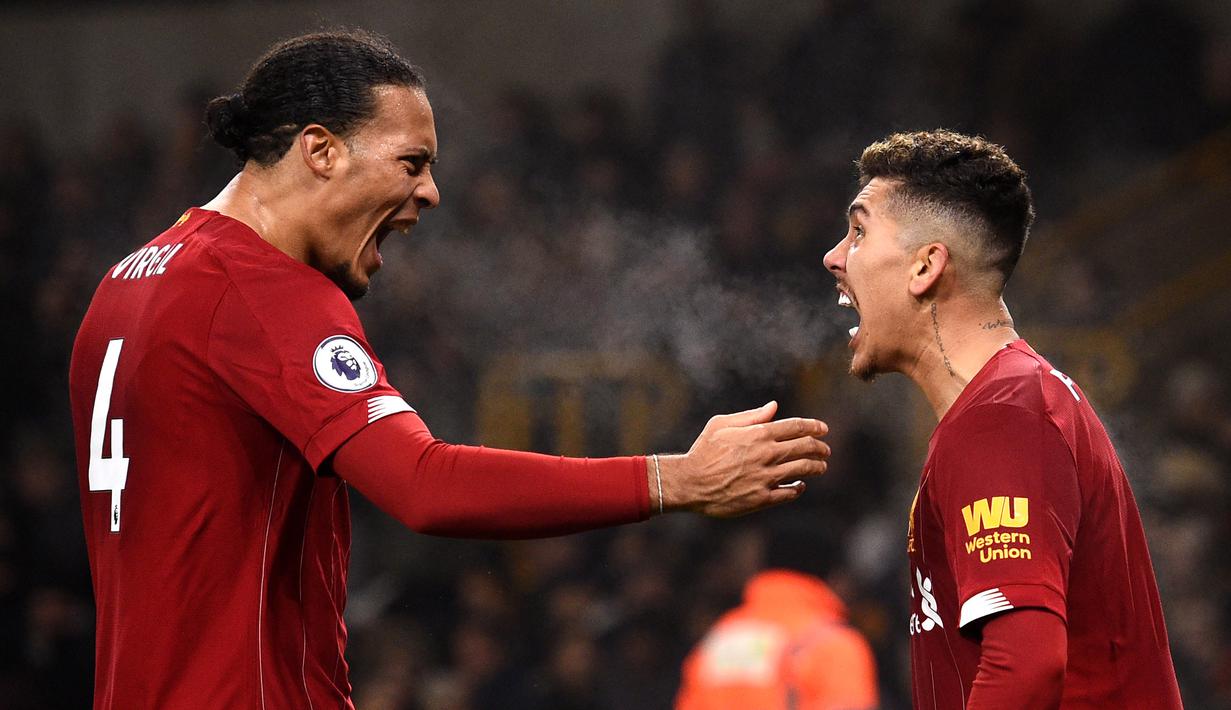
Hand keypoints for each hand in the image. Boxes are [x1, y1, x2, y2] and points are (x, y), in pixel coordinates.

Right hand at [654, 401, 829, 516]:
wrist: (690, 483)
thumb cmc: (704, 451)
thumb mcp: (721, 425)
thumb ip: (751, 416)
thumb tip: (774, 407)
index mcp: (758, 434)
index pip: (796, 427)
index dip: (814, 427)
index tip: (823, 429)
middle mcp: (766, 455)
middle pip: (805, 447)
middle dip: (820, 448)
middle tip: (825, 450)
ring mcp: (766, 478)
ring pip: (803, 470)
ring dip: (816, 467)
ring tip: (821, 467)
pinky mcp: (762, 498)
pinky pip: (790, 493)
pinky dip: (798, 488)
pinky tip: (799, 485)